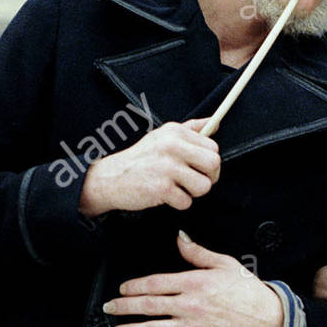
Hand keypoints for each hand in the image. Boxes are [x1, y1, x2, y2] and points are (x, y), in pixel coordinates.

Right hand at [78, 118, 219, 217]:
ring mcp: (167, 167)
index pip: (212, 147)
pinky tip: (165, 195)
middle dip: (209, 177)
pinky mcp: (162, 188)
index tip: (200, 167)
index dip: (210, 161)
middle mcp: (172, 146)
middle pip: (214, 164)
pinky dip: (178, 203)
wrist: (111, 177)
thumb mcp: (163, 135)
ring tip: (179, 188)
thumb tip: (215, 123)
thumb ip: (191, 129)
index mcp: (175, 132)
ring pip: (204, 186)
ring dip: (194, 192)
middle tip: (195, 180)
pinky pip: (186, 202)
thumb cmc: (141, 158)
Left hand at [104, 232, 283, 326]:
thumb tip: (180, 237)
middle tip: (109, 308)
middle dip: (123, 308)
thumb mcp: (225, 264)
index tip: (122, 288)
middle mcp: (190, 306)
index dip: (134, 286)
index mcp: (194, 283)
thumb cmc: (248, 291)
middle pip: (147, 306)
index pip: (155, 283)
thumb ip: (197, 252)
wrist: (268, 321)